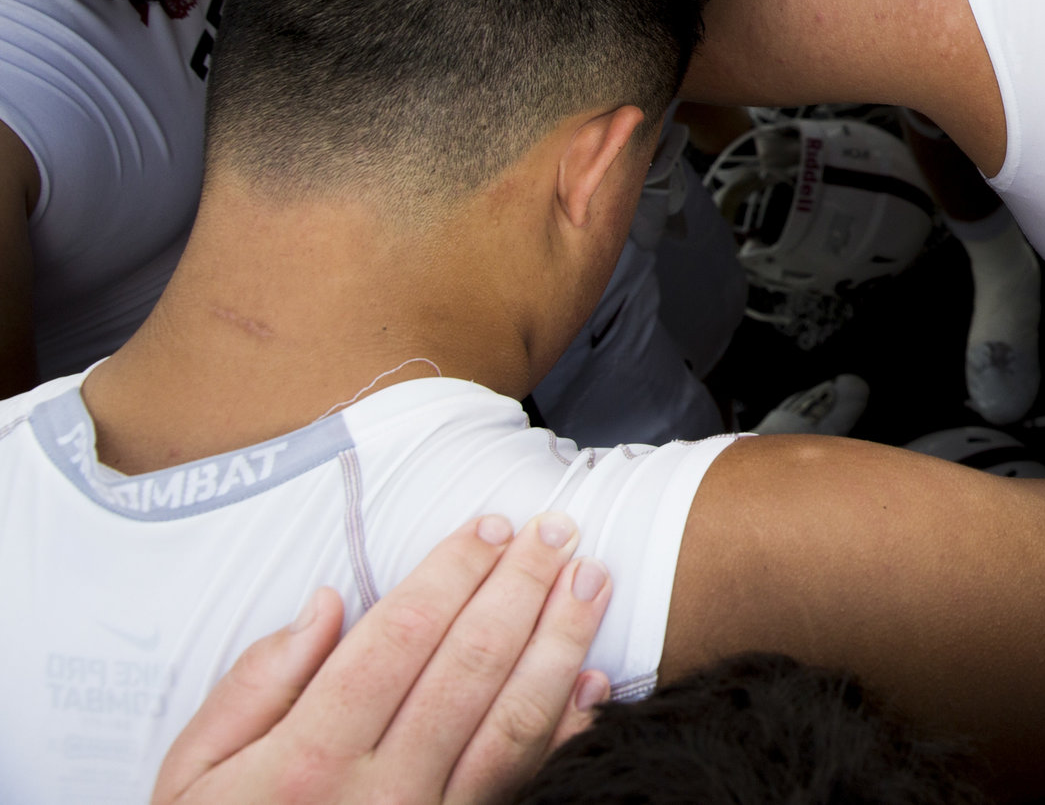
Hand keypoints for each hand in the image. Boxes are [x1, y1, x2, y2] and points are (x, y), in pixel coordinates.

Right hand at [153, 513, 612, 804]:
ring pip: (513, 723)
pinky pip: (524, 784)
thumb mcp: (192, 776)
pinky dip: (568, 731)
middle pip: (468, 668)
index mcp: (309, 759)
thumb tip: (325, 604)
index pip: (398, 639)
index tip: (491, 526)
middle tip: (559, 530)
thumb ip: (254, 686)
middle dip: (521, 587)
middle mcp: (379, 793)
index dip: (452, 573)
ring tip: (590, 581)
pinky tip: (594, 682)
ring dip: (560, 643)